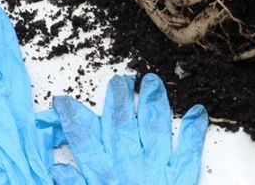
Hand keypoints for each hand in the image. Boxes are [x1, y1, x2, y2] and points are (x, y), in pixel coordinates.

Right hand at [50, 74, 207, 184]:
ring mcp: (158, 170)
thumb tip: (55, 168)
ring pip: (154, 128)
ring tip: (152, 81)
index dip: (73, 118)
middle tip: (117, 80)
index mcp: (103, 177)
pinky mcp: (182, 179)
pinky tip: (199, 111)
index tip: (63, 100)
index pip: (84, 140)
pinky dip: (194, 130)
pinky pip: (189, 150)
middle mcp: (129, 167)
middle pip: (121, 125)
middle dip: (118, 101)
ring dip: (153, 103)